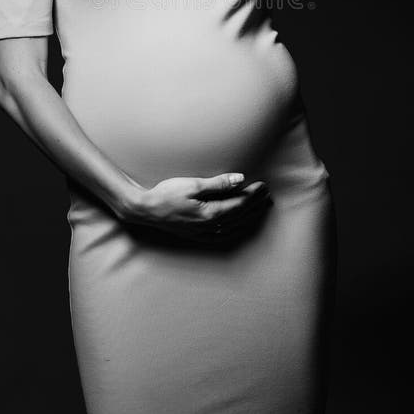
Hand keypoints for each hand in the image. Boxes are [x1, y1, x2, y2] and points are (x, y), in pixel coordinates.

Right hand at [122, 173, 272, 244]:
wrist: (146, 210)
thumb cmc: (167, 194)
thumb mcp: (193, 185)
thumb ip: (218, 183)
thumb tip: (240, 179)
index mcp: (210, 214)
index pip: (239, 204)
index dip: (253, 196)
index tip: (264, 186)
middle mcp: (210, 227)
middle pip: (240, 216)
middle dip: (255, 205)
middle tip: (268, 195)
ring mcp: (204, 233)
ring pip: (234, 226)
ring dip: (249, 217)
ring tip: (261, 208)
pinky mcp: (198, 234)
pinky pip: (224, 234)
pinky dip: (236, 228)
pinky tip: (240, 225)